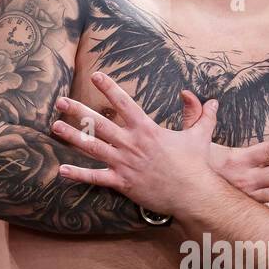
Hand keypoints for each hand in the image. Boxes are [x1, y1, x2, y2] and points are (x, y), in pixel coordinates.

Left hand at [51, 72, 219, 216]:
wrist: (194, 193)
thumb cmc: (196, 165)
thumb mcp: (200, 136)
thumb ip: (203, 116)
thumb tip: (213, 100)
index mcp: (146, 129)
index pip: (124, 103)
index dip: (109, 87)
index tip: (95, 75)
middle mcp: (131, 143)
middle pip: (99, 123)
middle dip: (78, 110)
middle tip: (60, 101)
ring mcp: (124, 163)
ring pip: (92, 147)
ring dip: (72, 136)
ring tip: (55, 126)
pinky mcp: (122, 182)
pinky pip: (96, 177)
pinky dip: (78, 175)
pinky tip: (61, 171)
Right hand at [182, 92, 268, 211]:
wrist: (177, 196)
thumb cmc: (186, 165)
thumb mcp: (188, 139)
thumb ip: (194, 116)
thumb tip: (188, 93)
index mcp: (236, 159)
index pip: (268, 149)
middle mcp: (245, 179)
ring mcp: (245, 196)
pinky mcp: (242, 208)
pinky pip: (266, 209)